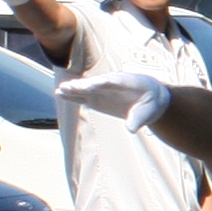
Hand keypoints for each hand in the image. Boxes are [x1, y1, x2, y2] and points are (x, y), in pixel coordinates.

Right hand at [55, 68, 170, 130]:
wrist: (151, 98)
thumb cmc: (151, 103)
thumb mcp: (149, 111)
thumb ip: (139, 119)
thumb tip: (131, 129)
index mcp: (127, 82)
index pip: (111, 82)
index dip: (99, 83)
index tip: (89, 86)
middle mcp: (112, 84)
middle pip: (95, 83)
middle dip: (82, 86)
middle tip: (68, 87)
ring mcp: (104, 90)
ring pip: (87, 89)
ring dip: (74, 89)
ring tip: (59, 91)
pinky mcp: (98, 98)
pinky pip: (84, 96)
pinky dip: (73, 95)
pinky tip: (60, 94)